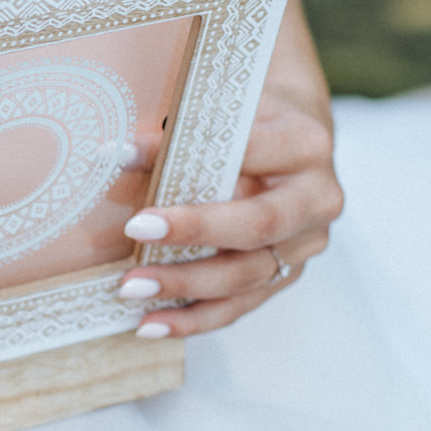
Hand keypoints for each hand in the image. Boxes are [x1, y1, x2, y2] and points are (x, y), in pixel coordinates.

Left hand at [111, 76, 341, 337]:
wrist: (295, 141)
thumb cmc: (252, 118)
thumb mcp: (224, 106)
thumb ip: (181, 128)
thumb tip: (114, 153)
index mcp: (305, 144)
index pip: (246, 151)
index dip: (186, 156)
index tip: (122, 156)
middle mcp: (316, 199)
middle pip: (258, 224)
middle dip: (194, 231)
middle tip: (136, 232)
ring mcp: (305, 244)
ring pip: (248, 275)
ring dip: (185, 285)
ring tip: (131, 288)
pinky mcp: (288, 274)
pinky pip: (240, 305)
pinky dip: (194, 318)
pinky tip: (151, 324)